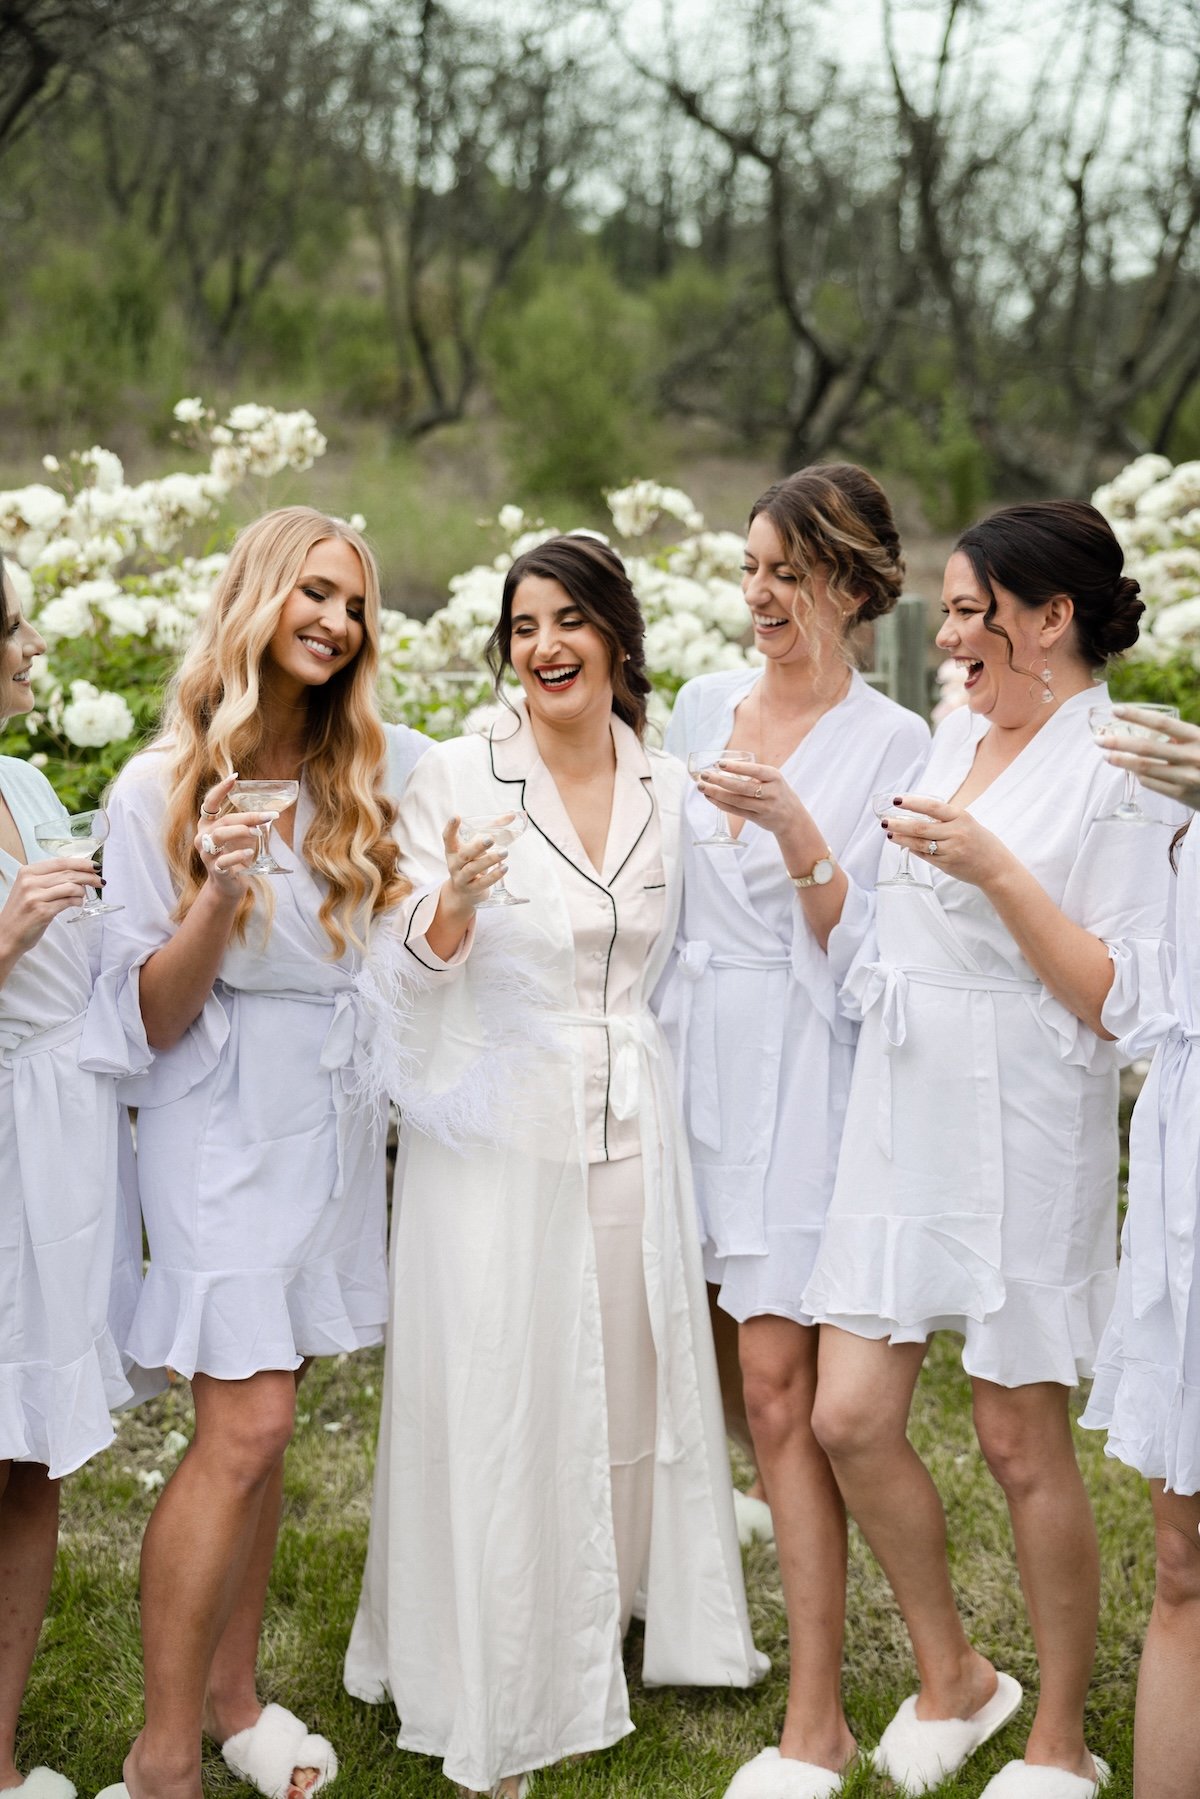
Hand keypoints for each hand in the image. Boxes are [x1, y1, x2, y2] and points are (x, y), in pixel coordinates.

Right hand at [0, 856, 99, 959]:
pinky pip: (68, 902)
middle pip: (68, 874)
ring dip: (83, 891)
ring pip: (71, 887)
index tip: (95, 866)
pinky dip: (77, 902)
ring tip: (83, 895)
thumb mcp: (29, 889)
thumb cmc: (21, 912)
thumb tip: (78, 872)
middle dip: (89, 876)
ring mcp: (36, 897)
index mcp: (27, 872)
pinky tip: (77, 903)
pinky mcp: (42, 911)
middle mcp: (30, 882)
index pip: (60, 862)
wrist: (6, 935)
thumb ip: (48, 879)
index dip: (81, 863)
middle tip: (100, 881)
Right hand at [193, 775, 267, 897]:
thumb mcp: (241, 837)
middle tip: (269, 816)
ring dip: (241, 831)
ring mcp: (206, 853)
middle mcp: (202, 837)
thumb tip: (269, 814)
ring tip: (258, 832)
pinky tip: (249, 853)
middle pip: (224, 821)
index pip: (210, 803)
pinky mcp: (214, 869)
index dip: (220, 789)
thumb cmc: (234, 856)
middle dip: (248, 817)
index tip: (234, 777)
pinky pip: (224, 860)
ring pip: (219, 836)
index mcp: (207, 825)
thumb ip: (248, 824)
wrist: (228, 885)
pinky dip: (237, 855)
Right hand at [442, 815, 507, 910]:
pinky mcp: (472, 889)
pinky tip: (504, 867)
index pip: (448, 838)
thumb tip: (512, 814)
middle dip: (477, 846)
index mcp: (453, 850)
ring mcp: (462, 878)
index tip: (456, 816)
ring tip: (505, 852)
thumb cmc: (472, 862)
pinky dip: (494, 875)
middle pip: (464, 854)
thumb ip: (492, 829)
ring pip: (473, 869)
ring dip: (489, 860)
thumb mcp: (477, 846)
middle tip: (490, 839)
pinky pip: (482, 882)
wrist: (462, 893)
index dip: (451, 828)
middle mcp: (455, 863)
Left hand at [697, 758, 803, 837]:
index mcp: (775, 777)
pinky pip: (736, 811)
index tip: (720, 763)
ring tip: (702, 787)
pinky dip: (721, 804)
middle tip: (704, 775)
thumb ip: (753, 774)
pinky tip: (710, 798)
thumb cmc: (777, 792)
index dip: (737, 768)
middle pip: (742, 787)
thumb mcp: (772, 778)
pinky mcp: (757, 818)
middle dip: (720, 781)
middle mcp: (771, 792)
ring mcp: (765, 807)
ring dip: (716, 793)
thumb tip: (721, 766)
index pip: (755, 771)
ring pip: (736, 801)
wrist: (792, 817)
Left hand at [882, 793, 1016, 889]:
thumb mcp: (967, 823)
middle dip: (899, 824)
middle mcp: (956, 833)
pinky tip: (904, 845)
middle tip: (884, 821)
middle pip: (921, 827)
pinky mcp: (946, 864)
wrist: (996, 868)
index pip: (932, 807)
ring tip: (890, 834)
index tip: (897, 800)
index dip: (913, 803)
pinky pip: (925, 855)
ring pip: (919, 843)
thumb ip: (946, 820)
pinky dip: (913, 849)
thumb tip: (917, 815)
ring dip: (902, 838)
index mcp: (961, 817)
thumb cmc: (981, 842)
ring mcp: (951, 850)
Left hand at [1101, 706, 1199, 812]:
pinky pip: (1151, 783)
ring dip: (1122, 762)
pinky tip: (1130, 770)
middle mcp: (1193, 756)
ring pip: (1145, 768)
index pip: (1162, 723)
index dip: (1136, 715)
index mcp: (1197, 737)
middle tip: (1097, 740)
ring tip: (1107, 755)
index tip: (1115, 709)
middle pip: (1147, 748)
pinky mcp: (1183, 795)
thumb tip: (1144, 729)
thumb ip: (1180, 737)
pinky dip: (1138, 775)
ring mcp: (1187, 777)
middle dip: (1119, 743)